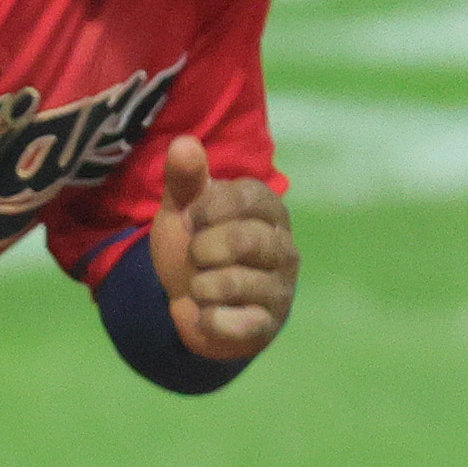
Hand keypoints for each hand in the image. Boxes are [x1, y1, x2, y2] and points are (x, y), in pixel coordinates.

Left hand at [149, 134, 296, 362]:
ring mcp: (280, 287)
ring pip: (232, 283)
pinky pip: (231, 322)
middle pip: (241, 240)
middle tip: (196, 256)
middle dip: (201, 250)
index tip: (192, 219)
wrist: (192, 305)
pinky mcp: (268, 324)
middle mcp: (284, 246)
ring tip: (201, 286)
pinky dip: (206, 319)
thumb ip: (185, 178)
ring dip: (200, 286)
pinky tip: (208, 314)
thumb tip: (183, 143)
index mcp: (269, 209)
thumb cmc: (195, 246)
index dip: (208, 208)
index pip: (246, 196)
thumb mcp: (184, 210)